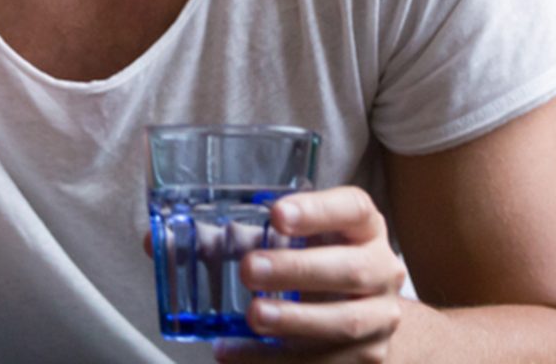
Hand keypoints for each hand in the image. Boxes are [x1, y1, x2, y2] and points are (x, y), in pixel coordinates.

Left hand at [216, 187, 406, 361]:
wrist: (366, 313)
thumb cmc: (319, 259)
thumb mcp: (298, 237)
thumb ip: (249, 233)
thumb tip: (173, 238)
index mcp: (364, 226)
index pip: (353, 208)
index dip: (316, 211)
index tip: (276, 214)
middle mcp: (381, 269)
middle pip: (350, 269)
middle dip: (298, 270)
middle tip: (250, 269)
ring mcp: (380, 319)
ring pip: (344, 322)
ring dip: (295, 320)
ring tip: (252, 317)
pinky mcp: (368, 360)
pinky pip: (326, 363)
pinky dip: (278, 361)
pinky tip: (238, 353)